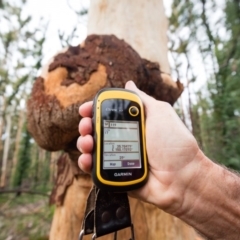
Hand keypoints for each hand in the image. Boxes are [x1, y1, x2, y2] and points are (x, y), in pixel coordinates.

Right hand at [77, 81, 203, 214]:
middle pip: (96, 130)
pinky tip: (86, 160)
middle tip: (86, 126)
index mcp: (132, 124)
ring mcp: (119, 157)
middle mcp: (124, 139)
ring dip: (84, 143)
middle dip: (86, 126)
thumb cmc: (174, 142)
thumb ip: (142, 99)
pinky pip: (96, 169)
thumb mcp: (160, 113)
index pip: (107, 114)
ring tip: (87, 143)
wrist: (182, 177)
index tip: (85, 109)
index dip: (94, 110)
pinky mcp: (116, 174)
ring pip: (93, 148)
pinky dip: (86, 164)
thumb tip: (130, 83)